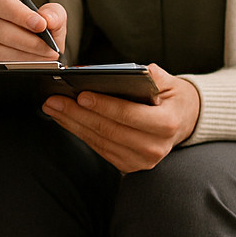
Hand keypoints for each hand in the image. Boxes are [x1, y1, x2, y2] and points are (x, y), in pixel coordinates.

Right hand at [0, 0, 64, 60]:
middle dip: (26, 41)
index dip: (18, 13)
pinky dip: (11, 68)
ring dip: (22, 57)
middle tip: (48, 49)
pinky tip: (27, 66)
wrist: (28, 53)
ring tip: (42, 60)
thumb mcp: (49, 19)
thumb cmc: (34, 31)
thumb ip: (54, 14)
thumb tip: (48, 20)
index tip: (40, 25)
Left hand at [42, 64, 200, 171]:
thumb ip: (153, 76)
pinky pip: (98, 148)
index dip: (104, 106)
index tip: (81, 95)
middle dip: (77, 114)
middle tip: (54, 99)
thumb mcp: (169, 83)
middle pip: (108, 130)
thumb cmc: (171, 98)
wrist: (183, 122)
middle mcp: (155, 147)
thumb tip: (132, 71)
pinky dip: (79, 132)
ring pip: (99, 141)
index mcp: (167, 124)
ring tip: (52, 107)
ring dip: (72, 123)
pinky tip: (64, 119)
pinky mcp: (128, 165)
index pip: (129, 115)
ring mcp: (141, 160)